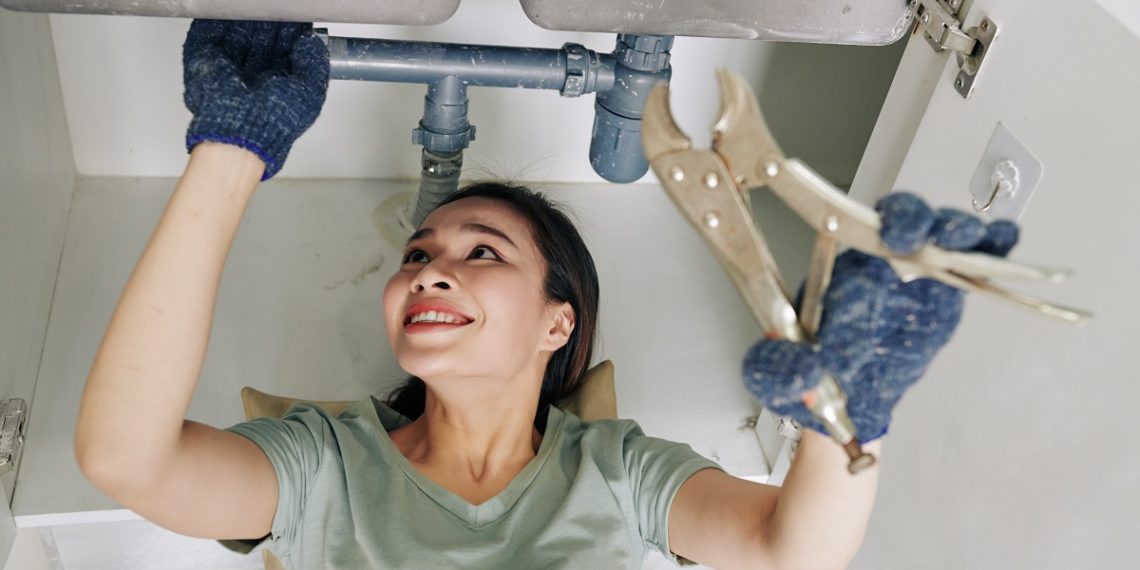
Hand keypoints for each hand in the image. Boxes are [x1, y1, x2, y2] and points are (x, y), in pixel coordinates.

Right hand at [182, 19, 329, 179]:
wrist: (242, 129)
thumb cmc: (275, 121)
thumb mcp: (310, 92)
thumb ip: (315, 63)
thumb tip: (311, 40)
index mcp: (277, 81)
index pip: (283, 46)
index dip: (290, 29)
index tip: (296, 18)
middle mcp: (254, 73)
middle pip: (261, 35)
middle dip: (270, 20)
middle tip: (278, 8)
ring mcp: (229, 66)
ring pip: (238, 31)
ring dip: (247, 16)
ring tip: (257, 7)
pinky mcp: (205, 61)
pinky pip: (210, 32)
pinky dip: (220, 18)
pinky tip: (232, 9)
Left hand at [742, 193, 1019, 441]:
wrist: (849, 403)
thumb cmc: (814, 378)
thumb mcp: (782, 376)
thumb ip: (783, 370)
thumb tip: (797, 368)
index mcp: (840, 271)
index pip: (858, 226)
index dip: (878, 221)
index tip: (893, 233)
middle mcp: (879, 263)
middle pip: (905, 220)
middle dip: (921, 219)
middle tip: (929, 236)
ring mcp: (916, 275)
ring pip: (941, 236)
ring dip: (961, 231)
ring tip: (976, 240)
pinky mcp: (946, 294)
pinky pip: (972, 264)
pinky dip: (991, 249)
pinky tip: (1002, 242)